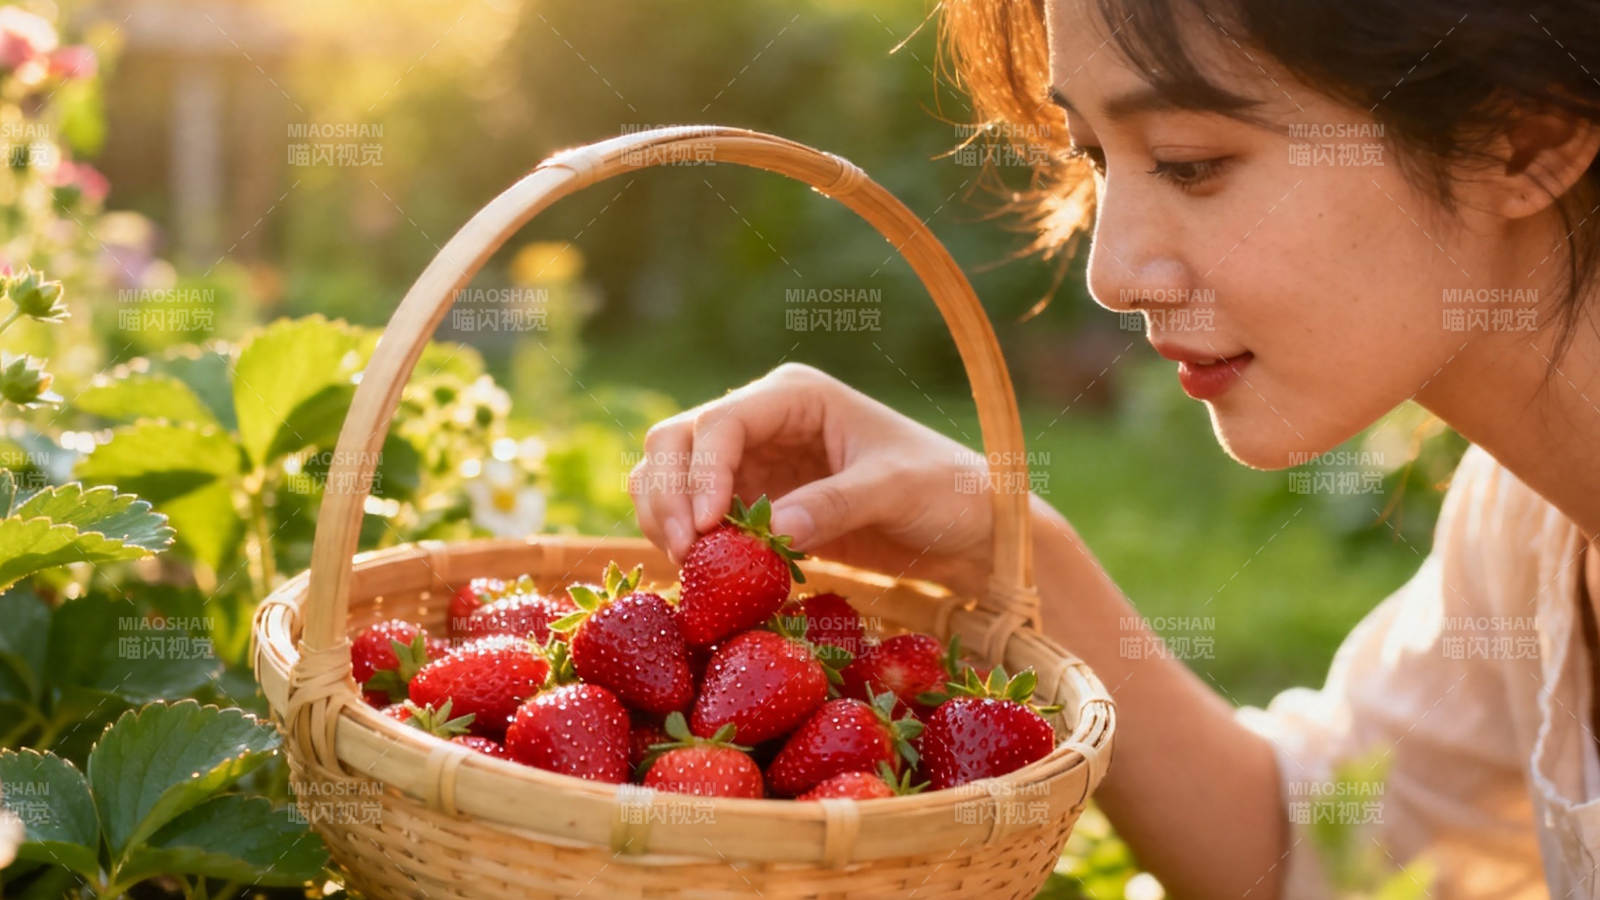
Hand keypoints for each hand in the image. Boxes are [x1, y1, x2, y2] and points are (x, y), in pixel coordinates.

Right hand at [628, 363, 999, 595]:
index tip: (707, 530)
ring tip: (689, 567)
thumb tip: (774, 532)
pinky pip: (696, 515)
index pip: (721, 423)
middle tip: (684, 555)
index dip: (701, 473)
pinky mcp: (753, 503)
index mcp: (795, 396)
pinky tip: (701, 575)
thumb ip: (836, 505)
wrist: (967, 528)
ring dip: (666, 517)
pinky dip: (685, 539)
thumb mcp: (897, 491)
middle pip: (677, 442)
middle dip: (668, 494)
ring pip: (673, 477)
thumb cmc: (945, 491)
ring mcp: (753, 461)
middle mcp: (763, 420)